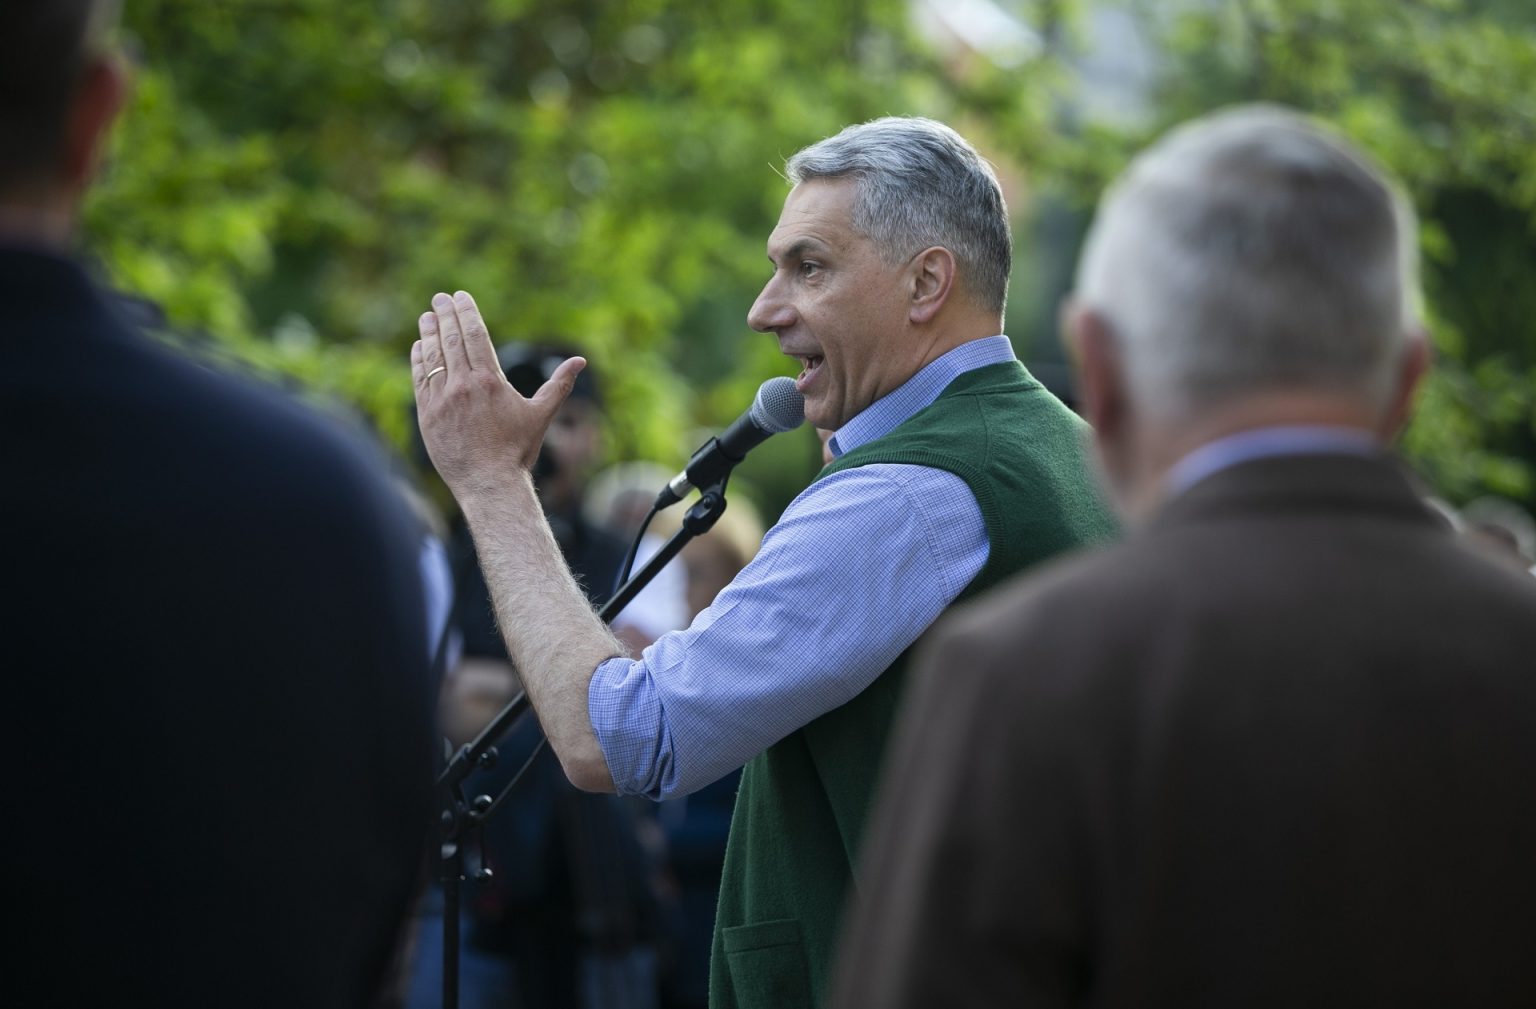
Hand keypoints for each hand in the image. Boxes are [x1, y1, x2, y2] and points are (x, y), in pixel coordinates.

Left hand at [411, 290, 585, 500]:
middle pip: (452, 340)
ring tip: (427, 317)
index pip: (475, 335)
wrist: (489, 483)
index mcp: (491, 381)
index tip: (459, 297)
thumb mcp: (541, 414)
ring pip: (433, 357)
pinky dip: (419, 360)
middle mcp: (464, 386)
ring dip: (429, 333)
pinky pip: (420, 380)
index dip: (466, 312)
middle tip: (440, 298)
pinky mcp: (428, 415)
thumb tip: (581, 361)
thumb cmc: (518, 451)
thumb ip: (559, 384)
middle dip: (445, 315)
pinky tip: (419, 347)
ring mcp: (442, 400)